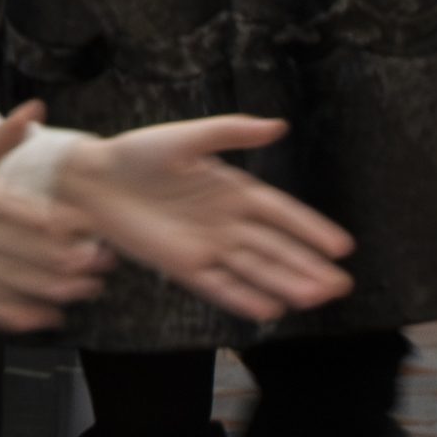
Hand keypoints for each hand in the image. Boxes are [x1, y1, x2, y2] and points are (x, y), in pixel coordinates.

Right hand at [0, 106, 110, 333]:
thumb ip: (3, 137)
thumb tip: (36, 107)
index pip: (31, 216)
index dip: (66, 225)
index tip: (93, 227)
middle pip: (32, 252)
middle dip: (73, 260)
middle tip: (104, 261)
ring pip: (19, 282)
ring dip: (59, 288)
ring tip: (89, 289)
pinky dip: (23, 315)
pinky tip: (49, 316)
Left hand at [58, 117, 354, 321]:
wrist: (94, 178)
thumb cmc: (138, 153)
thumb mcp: (185, 137)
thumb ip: (230, 132)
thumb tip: (279, 126)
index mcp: (230, 189)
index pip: (278, 212)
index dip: (308, 228)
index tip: (342, 246)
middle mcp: (225, 222)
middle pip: (273, 247)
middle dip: (306, 265)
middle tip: (340, 284)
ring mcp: (206, 246)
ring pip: (253, 268)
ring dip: (283, 283)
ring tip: (316, 298)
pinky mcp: (183, 266)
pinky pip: (219, 285)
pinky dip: (242, 297)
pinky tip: (269, 310)